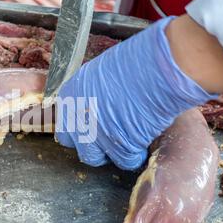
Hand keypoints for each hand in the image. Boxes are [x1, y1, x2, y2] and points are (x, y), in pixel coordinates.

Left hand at [55, 17, 216, 169]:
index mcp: (70, 96)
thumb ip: (92, 93)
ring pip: (96, 158)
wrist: (158, 68)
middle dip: (93, 146)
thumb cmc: (136, 61)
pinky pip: (125, 161)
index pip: (65, 126)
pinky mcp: (119, 147)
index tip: (94, 127)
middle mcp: (77, 117)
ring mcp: (96, 134)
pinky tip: (144, 143)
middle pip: (76, 146)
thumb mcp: (102, 73)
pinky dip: (136, 156)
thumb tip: (97, 105)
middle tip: (111, 137)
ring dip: (111, 153)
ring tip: (127, 141)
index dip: (81, 129)